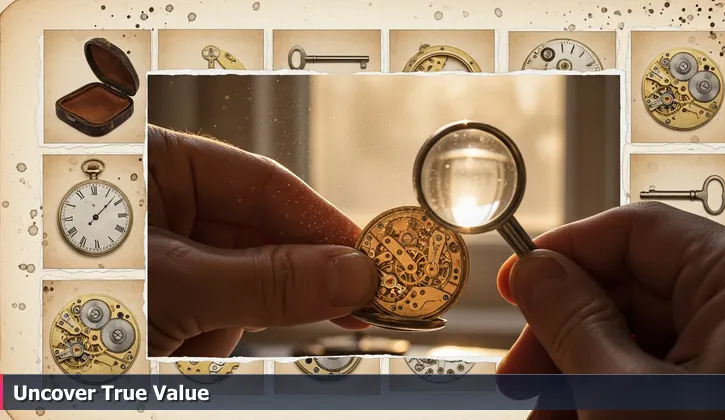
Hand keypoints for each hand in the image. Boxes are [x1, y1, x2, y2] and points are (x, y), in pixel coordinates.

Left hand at [147, 125, 377, 356]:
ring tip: (188, 340)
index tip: (370, 261)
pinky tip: (172, 348)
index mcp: (159, 164)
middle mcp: (165, 203)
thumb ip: (266, 281)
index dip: (323, 225)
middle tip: (343, 310)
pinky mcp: (163, 296)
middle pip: (258, 240)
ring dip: (227, 323)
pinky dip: (204, 338)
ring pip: (240, 284)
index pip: (264, 184)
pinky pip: (213, 313)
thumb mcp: (174, 284)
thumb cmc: (69, 300)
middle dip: (276, 287)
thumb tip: (356, 275)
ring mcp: (163, 252)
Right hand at [496, 202, 724, 419]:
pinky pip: (660, 374)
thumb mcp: (627, 397)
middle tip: (518, 379)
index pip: (635, 231)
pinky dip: (613, 395)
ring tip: (543, 417)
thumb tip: (531, 270)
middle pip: (632, 288)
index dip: (564, 253)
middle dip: (565, 335)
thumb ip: (571, 322)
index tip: (515, 286)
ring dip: (580, 375)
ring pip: (639, 338)